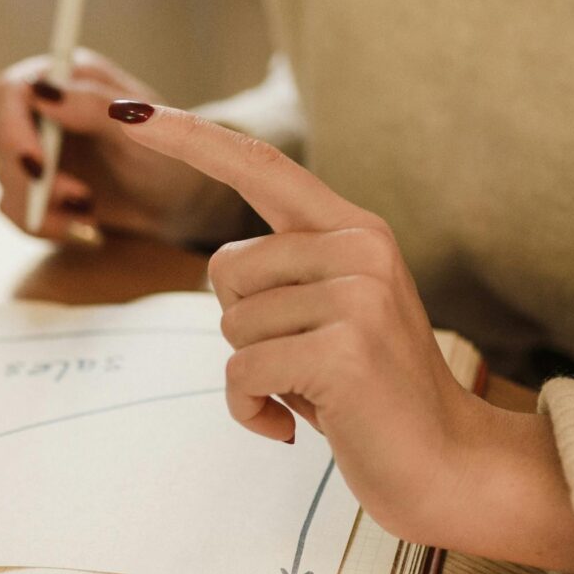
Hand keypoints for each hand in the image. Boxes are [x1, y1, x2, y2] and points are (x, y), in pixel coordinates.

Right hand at [0, 50, 237, 243]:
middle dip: (32, 178)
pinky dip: (44, 224)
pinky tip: (82, 227)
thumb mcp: (139, 128)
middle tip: (79, 198)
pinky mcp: (34, 187)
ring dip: (41, 207)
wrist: (175, 201)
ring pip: (4, 180)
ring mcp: (34, 150)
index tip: (38, 165)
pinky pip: (14, 209)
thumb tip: (43, 91)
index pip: (10, 92)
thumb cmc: (166, 154)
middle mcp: (42, 110)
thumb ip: (93, 105)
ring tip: (89, 214)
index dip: (14, 129)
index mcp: (65, 79)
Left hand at [107, 101, 573, 570]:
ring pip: (231, 324)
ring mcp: (356, 297)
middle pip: (224, 268)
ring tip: (310, 393)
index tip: (130, 109)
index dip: (189, 138)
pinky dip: (250, 408)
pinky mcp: (343, 350)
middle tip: (302, 363)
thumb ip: (287, 277)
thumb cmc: (371, 397)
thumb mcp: (332, 317)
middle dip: (242, 327)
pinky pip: (241, 372)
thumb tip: (223, 268)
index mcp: (356, 231)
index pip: (260, 167)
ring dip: (252, 373)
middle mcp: (360, 250)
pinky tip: (291, 424)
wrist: (444, 463)